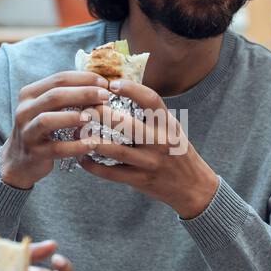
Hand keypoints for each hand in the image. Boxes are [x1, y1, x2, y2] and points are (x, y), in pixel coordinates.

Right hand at [0, 71, 110, 189]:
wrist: (19, 161)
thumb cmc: (42, 130)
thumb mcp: (48, 108)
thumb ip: (67, 96)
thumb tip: (100, 84)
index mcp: (30, 94)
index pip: (59, 79)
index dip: (84, 78)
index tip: (105, 83)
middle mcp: (25, 110)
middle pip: (55, 96)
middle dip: (83, 94)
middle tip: (105, 96)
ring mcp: (27, 132)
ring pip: (48, 120)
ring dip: (73, 117)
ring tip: (93, 118)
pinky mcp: (34, 153)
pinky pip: (55, 148)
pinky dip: (75, 146)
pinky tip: (91, 144)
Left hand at [77, 78, 218, 218]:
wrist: (192, 186)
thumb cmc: (177, 151)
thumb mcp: (171, 128)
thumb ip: (152, 114)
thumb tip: (121, 92)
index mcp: (168, 125)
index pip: (150, 100)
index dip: (131, 89)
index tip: (112, 84)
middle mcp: (160, 142)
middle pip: (126, 124)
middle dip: (102, 114)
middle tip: (84, 108)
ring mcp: (149, 163)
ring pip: (116, 151)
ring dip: (93, 141)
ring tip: (78, 132)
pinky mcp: (140, 180)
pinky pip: (111, 174)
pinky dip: (93, 167)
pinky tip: (82, 158)